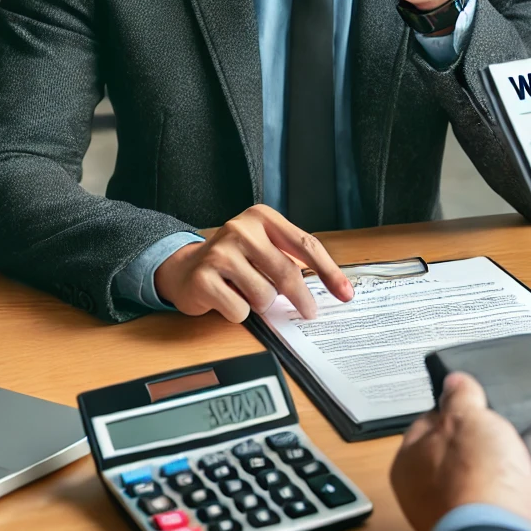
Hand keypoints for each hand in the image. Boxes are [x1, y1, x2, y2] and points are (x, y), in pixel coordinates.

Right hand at [153, 204, 353, 321]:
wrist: (185, 268)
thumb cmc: (234, 260)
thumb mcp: (263, 247)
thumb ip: (291, 259)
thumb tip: (331, 287)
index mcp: (262, 217)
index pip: (306, 245)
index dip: (329, 271)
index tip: (345, 292)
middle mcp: (241, 229)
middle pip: (287, 273)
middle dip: (302, 298)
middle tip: (309, 312)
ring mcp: (220, 253)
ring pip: (264, 296)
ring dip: (261, 304)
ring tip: (245, 292)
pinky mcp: (204, 278)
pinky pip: (239, 310)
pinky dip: (238, 312)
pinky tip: (226, 298)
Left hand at [390, 372, 530, 530]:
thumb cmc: (472, 479)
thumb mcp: (465, 418)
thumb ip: (462, 397)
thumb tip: (455, 382)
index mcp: (420, 467)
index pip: (435, 431)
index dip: (460, 411)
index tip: (480, 396)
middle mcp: (451, 498)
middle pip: (489, 458)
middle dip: (522, 433)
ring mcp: (487, 521)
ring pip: (525, 484)